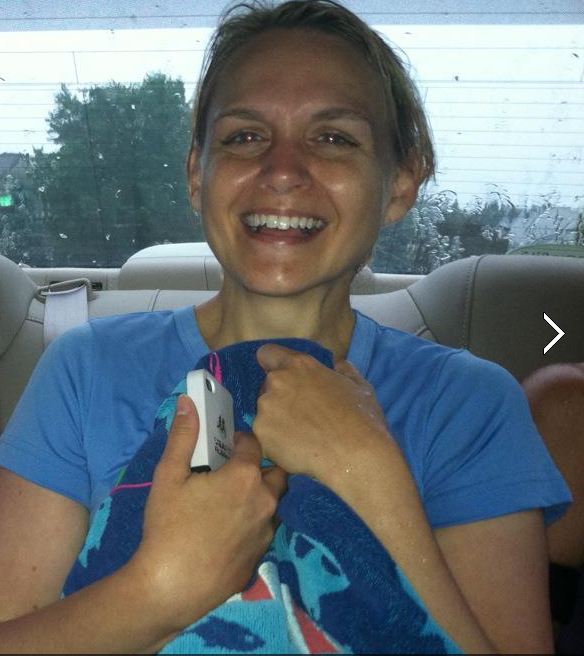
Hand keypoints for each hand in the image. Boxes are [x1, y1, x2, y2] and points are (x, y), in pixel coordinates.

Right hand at [132, 394, 286, 631]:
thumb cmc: (168, 527)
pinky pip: (265, 528)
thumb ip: (183, 436)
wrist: (170, 588)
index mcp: (245, 476)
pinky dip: (254, 522)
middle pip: (275, 472)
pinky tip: (230, 530)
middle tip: (233, 472)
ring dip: (260, 495)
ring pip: (273, 502)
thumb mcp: (169, 476)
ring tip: (232, 500)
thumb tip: (189, 402)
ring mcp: (267, 531)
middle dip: (260, 466)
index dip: (240, 439)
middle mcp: (265, 501)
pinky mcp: (262, 555)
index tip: (225, 444)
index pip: (253, 444)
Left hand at [253, 343, 390, 483]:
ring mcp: (266, 407)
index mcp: (300, 365)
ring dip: (277, 422)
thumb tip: (339, 365)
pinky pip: (263, 437)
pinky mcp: (261, 433)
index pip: (267, 354)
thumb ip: (345, 371)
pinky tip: (296, 451)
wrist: (354, 454)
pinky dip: (275, 443)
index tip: (282, 378)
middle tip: (301, 416)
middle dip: (279, 398)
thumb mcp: (360, 387)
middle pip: (266, 386)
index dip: (272, 365)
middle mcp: (277, 381)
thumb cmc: (361, 419)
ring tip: (302, 437)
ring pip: (264, 413)